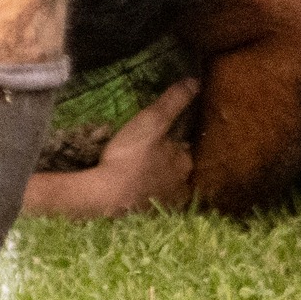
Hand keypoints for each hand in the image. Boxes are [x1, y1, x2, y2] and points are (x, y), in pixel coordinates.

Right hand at [89, 79, 200, 212]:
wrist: (104, 198)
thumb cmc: (130, 157)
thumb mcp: (151, 121)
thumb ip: (173, 102)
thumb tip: (196, 82)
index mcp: (184, 162)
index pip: (184, 148)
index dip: (172, 140)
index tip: (158, 135)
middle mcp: (180, 187)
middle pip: (175, 169)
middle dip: (164, 161)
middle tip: (144, 152)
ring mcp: (163, 205)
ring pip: (162, 187)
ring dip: (153, 179)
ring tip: (135, 170)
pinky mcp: (145, 217)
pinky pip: (147, 202)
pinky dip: (141, 195)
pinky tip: (128, 190)